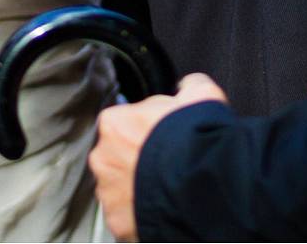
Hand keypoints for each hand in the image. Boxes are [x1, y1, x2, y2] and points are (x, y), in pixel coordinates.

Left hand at [90, 73, 227, 241]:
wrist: (203, 185)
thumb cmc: (197, 140)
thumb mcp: (201, 95)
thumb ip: (188, 86)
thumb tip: (187, 86)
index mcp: (114, 123)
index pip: (122, 122)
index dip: (145, 129)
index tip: (162, 136)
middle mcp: (102, 157)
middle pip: (116, 156)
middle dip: (136, 159)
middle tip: (165, 164)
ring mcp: (108, 191)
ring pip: (119, 187)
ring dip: (136, 187)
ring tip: (165, 187)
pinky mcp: (116, 221)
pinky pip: (126, 214)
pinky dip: (139, 212)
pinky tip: (161, 205)